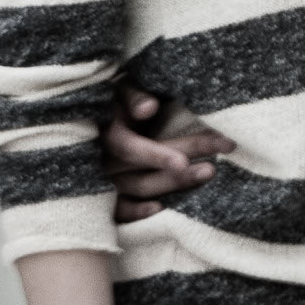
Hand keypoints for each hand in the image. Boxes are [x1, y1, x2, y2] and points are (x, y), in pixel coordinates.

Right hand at [101, 84, 232, 222]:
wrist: (91, 118)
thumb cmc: (116, 102)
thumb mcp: (121, 92)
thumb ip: (133, 98)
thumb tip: (149, 107)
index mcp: (106, 135)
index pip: (130, 148)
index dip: (157, 155)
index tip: (185, 161)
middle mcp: (103, 162)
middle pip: (142, 172)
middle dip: (180, 171)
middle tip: (213, 168)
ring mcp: (104, 181)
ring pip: (139, 189)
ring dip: (173, 185)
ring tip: (208, 173)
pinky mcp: (106, 196)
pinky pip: (120, 211)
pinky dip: (137, 212)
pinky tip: (161, 209)